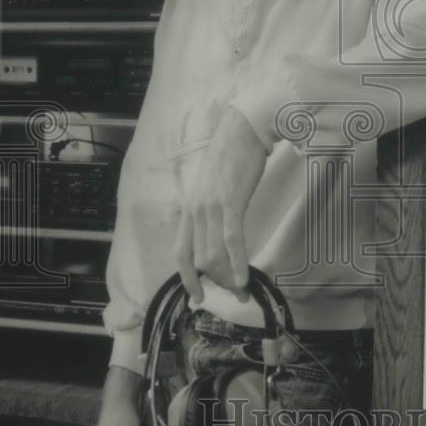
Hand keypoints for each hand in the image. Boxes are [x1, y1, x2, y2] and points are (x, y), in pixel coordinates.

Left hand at [174, 106, 267, 301]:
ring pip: (214, 254)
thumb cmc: (233, 157)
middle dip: (217, 282)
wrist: (244, 130)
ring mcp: (212, 207)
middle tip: (234, 294)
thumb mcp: (214, 189)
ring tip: (243, 290)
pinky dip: (237, 263)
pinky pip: (231, 240)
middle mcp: (196, 211)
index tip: (198, 296)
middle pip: (200, 260)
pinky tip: (244, 279)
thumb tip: (219, 236)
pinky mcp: (231, 202)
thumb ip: (212, 212)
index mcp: (190, 209)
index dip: (187, 278)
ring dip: (228, 278)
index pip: (181, 253)